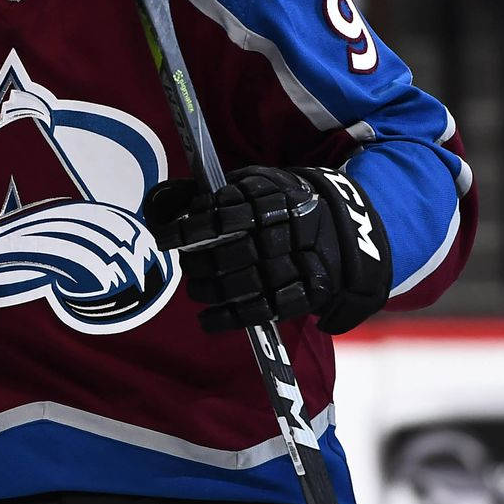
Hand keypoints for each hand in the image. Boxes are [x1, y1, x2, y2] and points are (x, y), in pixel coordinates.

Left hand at [143, 165, 391, 334]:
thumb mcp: (250, 183)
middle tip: (187, 265)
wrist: (345, 223)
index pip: (223, 215)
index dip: (189, 229)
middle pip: (233, 251)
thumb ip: (206, 192)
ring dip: (211, 290)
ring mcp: (302, 261)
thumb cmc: (278, 204)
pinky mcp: (311, 290)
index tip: (165, 239)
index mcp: (271, 196)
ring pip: (247, 281)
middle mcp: (288, 228)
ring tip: (195, 290)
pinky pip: (266, 308)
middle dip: (200, 262)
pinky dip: (230, 318)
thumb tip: (158, 202)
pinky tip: (206, 320)